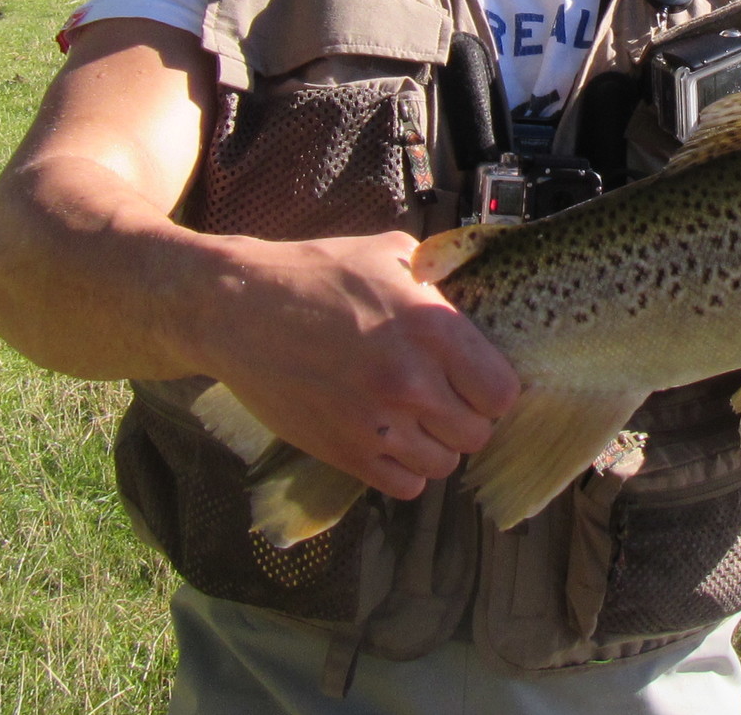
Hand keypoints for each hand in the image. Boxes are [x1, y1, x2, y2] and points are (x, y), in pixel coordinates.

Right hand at [183, 231, 521, 500]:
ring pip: (443, 464)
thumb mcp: (392, 254)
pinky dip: (404, 469)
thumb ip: (444, 282)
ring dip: (435, 444)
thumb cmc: (317, 275)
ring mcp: (376, 425)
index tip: (477, 378)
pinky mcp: (344, 454)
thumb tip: (482, 302)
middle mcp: (410, 383)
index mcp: (432, 329)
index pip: (502, 392)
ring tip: (414, 417)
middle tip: (444, 397)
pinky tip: (390, 438)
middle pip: (477, 433)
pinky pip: (405, 486)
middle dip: (466, 416)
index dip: (493, 387)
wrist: (238, 310)